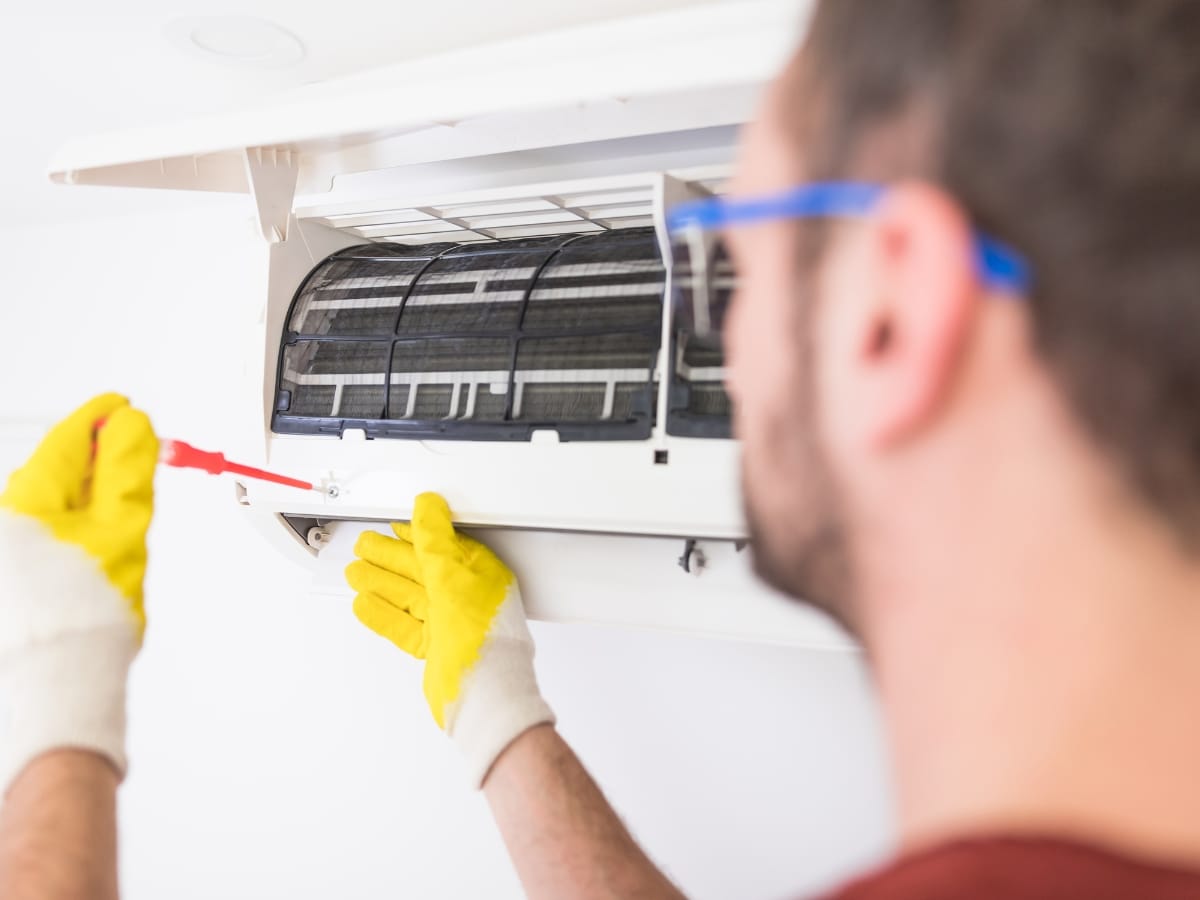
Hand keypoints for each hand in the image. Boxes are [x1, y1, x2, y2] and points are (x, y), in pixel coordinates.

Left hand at [0, 394, 157, 795]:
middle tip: (134, 461)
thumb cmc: (81, 614)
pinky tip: (88, 559)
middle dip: (95, 466)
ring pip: (50, 509)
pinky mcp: (9, 579)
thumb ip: (127, 470)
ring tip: (117, 526)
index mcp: (29, 498)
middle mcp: (6, 519)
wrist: (52, 682)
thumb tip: (131, 426)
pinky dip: (68, 536)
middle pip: (57, 473)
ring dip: (85, 505)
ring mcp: (6, 551)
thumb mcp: (121, 528)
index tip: (122, 409)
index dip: (100, 420)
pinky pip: (40, 540)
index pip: (68, 439)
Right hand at [347, 492, 554, 785]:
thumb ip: (435, 540)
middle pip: (419, 570)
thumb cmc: (484, 639)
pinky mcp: (435, 647)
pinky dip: (382, 614)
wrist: (485, 694)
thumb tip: (427, 507)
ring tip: (356, 571)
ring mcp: (449, 623)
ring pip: (408, 596)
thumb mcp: (453, 576)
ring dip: (380, 582)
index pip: (441, 546)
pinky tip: (365, 604)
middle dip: (389, 557)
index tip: (393, 525)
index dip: (415, 534)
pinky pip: (403, 625)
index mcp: (479, 575)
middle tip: (364, 545)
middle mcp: (465, 597)